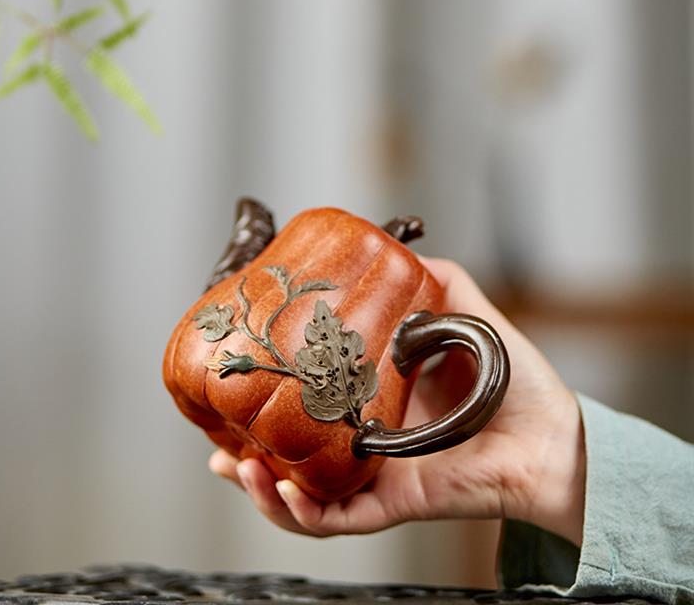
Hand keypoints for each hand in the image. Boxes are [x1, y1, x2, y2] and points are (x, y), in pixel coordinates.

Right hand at [209, 257, 584, 544]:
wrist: (552, 435)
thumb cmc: (514, 381)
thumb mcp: (466, 317)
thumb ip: (437, 281)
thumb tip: (402, 249)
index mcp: (373, 404)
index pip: (308, 407)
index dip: (268, 400)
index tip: (237, 381)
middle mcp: (365, 445)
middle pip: (292, 458)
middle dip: (247, 456)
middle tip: (217, 444)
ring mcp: (376, 479)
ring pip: (302, 497)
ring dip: (261, 487)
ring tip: (235, 465)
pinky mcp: (393, 505)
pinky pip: (337, 520)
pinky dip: (302, 511)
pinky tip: (280, 488)